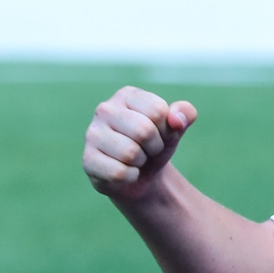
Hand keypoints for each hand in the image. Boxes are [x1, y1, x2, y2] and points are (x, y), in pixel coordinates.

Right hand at [83, 86, 196, 201]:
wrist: (143, 175)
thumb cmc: (156, 144)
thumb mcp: (176, 127)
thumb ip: (185, 114)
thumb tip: (176, 119)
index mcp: (127, 95)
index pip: (157, 110)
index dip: (166, 129)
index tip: (160, 133)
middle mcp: (104, 110)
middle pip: (143, 131)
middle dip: (155, 146)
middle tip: (148, 149)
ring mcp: (92, 134)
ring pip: (130, 153)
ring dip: (141, 162)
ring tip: (136, 159)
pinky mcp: (88, 160)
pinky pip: (119, 173)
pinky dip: (130, 177)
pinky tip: (125, 172)